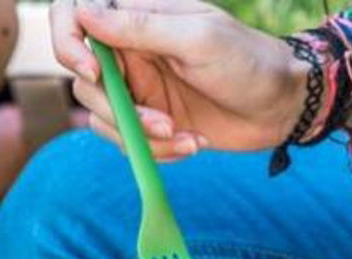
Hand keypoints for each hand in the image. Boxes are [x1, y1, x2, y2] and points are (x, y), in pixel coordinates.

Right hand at [51, 0, 310, 160]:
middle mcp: (130, 50)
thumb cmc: (248, 62)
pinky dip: (155, 151)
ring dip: (140, 136)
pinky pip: (125, 141)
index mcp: (138, 16)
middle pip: (83, 81)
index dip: (69, 44)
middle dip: (118, 110)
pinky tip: (193, 144)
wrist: (283, 107)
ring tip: (184, 137)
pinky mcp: (147, 121)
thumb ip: (140, 27)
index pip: (73, 15)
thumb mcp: (197, 39)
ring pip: (101, 117)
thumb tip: (84, 12)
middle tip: (160, 122)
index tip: (95, 72)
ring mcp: (137, 87)